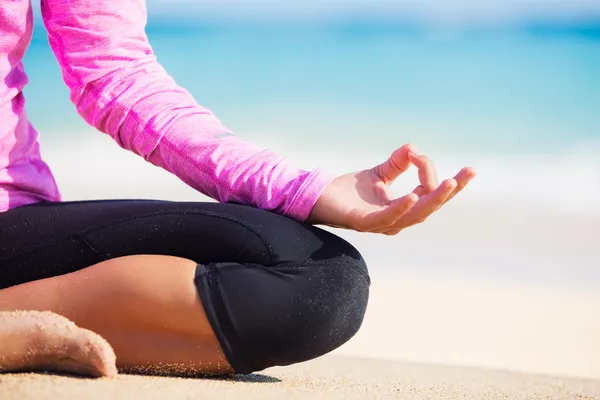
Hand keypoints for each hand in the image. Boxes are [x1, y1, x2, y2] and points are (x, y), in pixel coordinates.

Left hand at [306, 144, 475, 234]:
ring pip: (415, 215)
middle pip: (430, 207)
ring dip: (433, 199)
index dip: (442, 180)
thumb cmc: (348, 191)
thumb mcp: (379, 173)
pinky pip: (387, 218)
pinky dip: (402, 208)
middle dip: (450, 191)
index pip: (430, 196)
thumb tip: (413, 147)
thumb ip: (397, 163)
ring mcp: (381, 224)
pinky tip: (413, 195)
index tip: (430, 156)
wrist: (318, 197)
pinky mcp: (364, 223)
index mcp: (402, 210)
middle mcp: (396, 220)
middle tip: (468, 172)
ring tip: (449, 183)